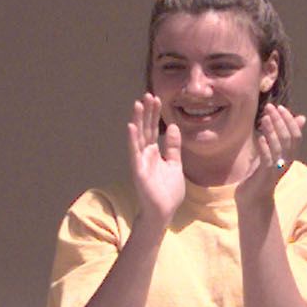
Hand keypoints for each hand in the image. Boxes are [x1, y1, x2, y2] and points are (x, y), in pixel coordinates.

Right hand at [128, 95, 184, 226]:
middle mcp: (145, 154)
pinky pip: (134, 153)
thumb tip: (172, 127)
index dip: (155, 114)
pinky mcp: (137, 171)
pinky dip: (132, 139)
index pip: (153, 129)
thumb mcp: (175, 164)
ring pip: (138, 137)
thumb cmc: (168, 192)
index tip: (157, 98)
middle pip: (145, 129)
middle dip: (147, 112)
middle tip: (148, 94)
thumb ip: (173, 147)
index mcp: (154, 153)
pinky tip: (131, 126)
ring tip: (138, 104)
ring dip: (138, 120)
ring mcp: (140, 162)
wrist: (164, 212)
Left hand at [237, 103, 305, 207]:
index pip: (296, 135)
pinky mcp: (266, 175)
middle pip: (288, 138)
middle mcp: (286, 162)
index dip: (289, 120)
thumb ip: (283, 136)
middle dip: (280, 121)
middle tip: (270, 107)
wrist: (253, 199)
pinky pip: (268, 159)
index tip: (279, 107)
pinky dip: (265, 147)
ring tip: (264, 117)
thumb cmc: (261, 175)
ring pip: (279, 147)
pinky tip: (259, 137)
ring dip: (272, 130)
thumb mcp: (272, 153)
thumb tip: (301, 118)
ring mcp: (276, 169)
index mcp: (289, 156)